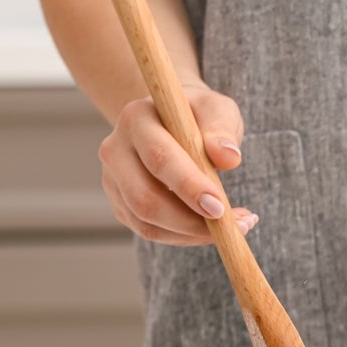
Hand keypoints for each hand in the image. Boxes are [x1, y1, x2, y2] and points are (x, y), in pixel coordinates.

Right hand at [98, 83, 255, 244]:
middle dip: (190, 221)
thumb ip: (222, 129)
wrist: (173, 122)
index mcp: (137, 119)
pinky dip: (184, 237)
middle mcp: (115, 149)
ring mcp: (113, 179)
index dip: (189, 186)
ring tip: (233, 229)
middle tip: (233, 227)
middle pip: (145, 198)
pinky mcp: (121, 203)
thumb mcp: (216, 110)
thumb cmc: (198, 115)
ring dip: (191, 234)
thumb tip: (228, 158)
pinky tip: (213, 230)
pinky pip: (150, 230)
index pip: (160, 158)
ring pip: (146, 221)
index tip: (220, 208)